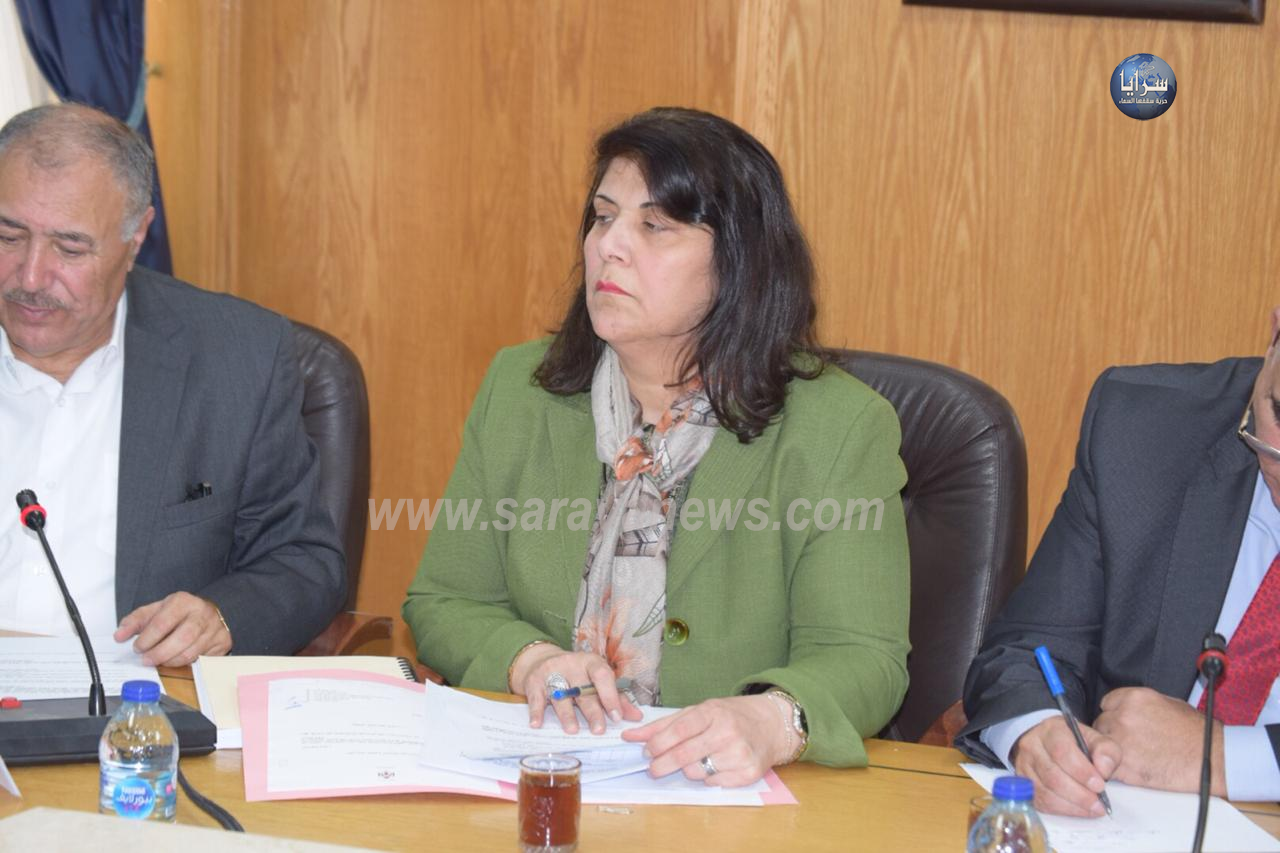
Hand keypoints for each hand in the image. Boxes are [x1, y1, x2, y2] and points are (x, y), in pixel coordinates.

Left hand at [114, 592, 231, 665]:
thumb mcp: (156, 611)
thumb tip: (119, 635)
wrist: (208, 612)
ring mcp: (215, 628)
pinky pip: (202, 660)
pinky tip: (177, 661)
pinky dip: (186, 664)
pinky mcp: (223, 642)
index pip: (163, 622)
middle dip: (160, 653)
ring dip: (170, 662)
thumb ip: (136, 621)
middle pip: (181, 638)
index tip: (138, 647)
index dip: (147, 638)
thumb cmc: (179, 613)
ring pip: (191, 652)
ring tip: (159, 662)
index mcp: (183, 601)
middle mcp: (202, 613)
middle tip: (146, 660)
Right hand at [510, 644, 640, 734]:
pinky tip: (537, 724)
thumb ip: (616, 698)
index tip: (617, 717)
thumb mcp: (596, 681)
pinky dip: (536, 712)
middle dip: (592, 711)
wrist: (542, 661)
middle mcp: (572, 665)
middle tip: (598, 730)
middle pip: (583, 690)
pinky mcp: (534, 681)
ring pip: (560, 695)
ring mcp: (552, 672)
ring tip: (572, 730)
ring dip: (566, 714)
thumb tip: (636, 717)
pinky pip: (536, 698)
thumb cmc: (577, 675)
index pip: (603, 676)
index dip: (610, 696)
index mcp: (591, 662)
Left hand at [621, 695, 787, 787]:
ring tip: (693, 760)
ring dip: (687, 770)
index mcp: (713, 712)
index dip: (658, 743)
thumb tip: (630, 736)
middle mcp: (727, 731)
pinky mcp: (750, 772)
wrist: (771, 724)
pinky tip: (713, 766)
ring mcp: (740, 753)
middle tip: (653, 769)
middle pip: (685, 754)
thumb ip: (664, 724)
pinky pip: (714, 783)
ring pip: (697, 772)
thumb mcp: (698, 711)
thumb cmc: (728, 716)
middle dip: (662, 764)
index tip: (646, 752)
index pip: (679, 730)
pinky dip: (708, 779)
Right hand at [1010, 715, 1119, 816]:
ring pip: (1046, 792)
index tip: (1100, 785)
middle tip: (1099, 803)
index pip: (1061, 751)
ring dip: (1073, 805)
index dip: (1081, 772)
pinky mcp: (1025, 784)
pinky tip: (1079, 809)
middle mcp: (1032, 746)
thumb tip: (1103, 769)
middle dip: (1079, 794)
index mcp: (1051, 730)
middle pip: (1053, 775)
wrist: (1056, 745)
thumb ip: (1106, 751)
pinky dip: (1063, 809)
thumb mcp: (1098, 739)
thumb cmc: (1078, 744)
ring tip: (1093, 808)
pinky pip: (1041, 802)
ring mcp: (1024, 766)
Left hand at [1095, 686, 1224, 795]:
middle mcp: (1123, 716)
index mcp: (1134, 698)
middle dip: (1111, 733)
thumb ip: (1141, 704)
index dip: (1114, 715)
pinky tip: (1132, 769)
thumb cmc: (1197, 733)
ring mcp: (1121, 741)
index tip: (1121, 724)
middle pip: (1100, 724)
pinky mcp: (1123, 765)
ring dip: (1111, 751)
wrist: (1212, 759)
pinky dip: (1116, 769)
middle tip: (1129, 743)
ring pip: (1100, 745)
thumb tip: (1127, 707)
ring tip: (1133, 756)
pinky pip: (1108, 766)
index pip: (1106, 703)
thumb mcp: (1168, 703)